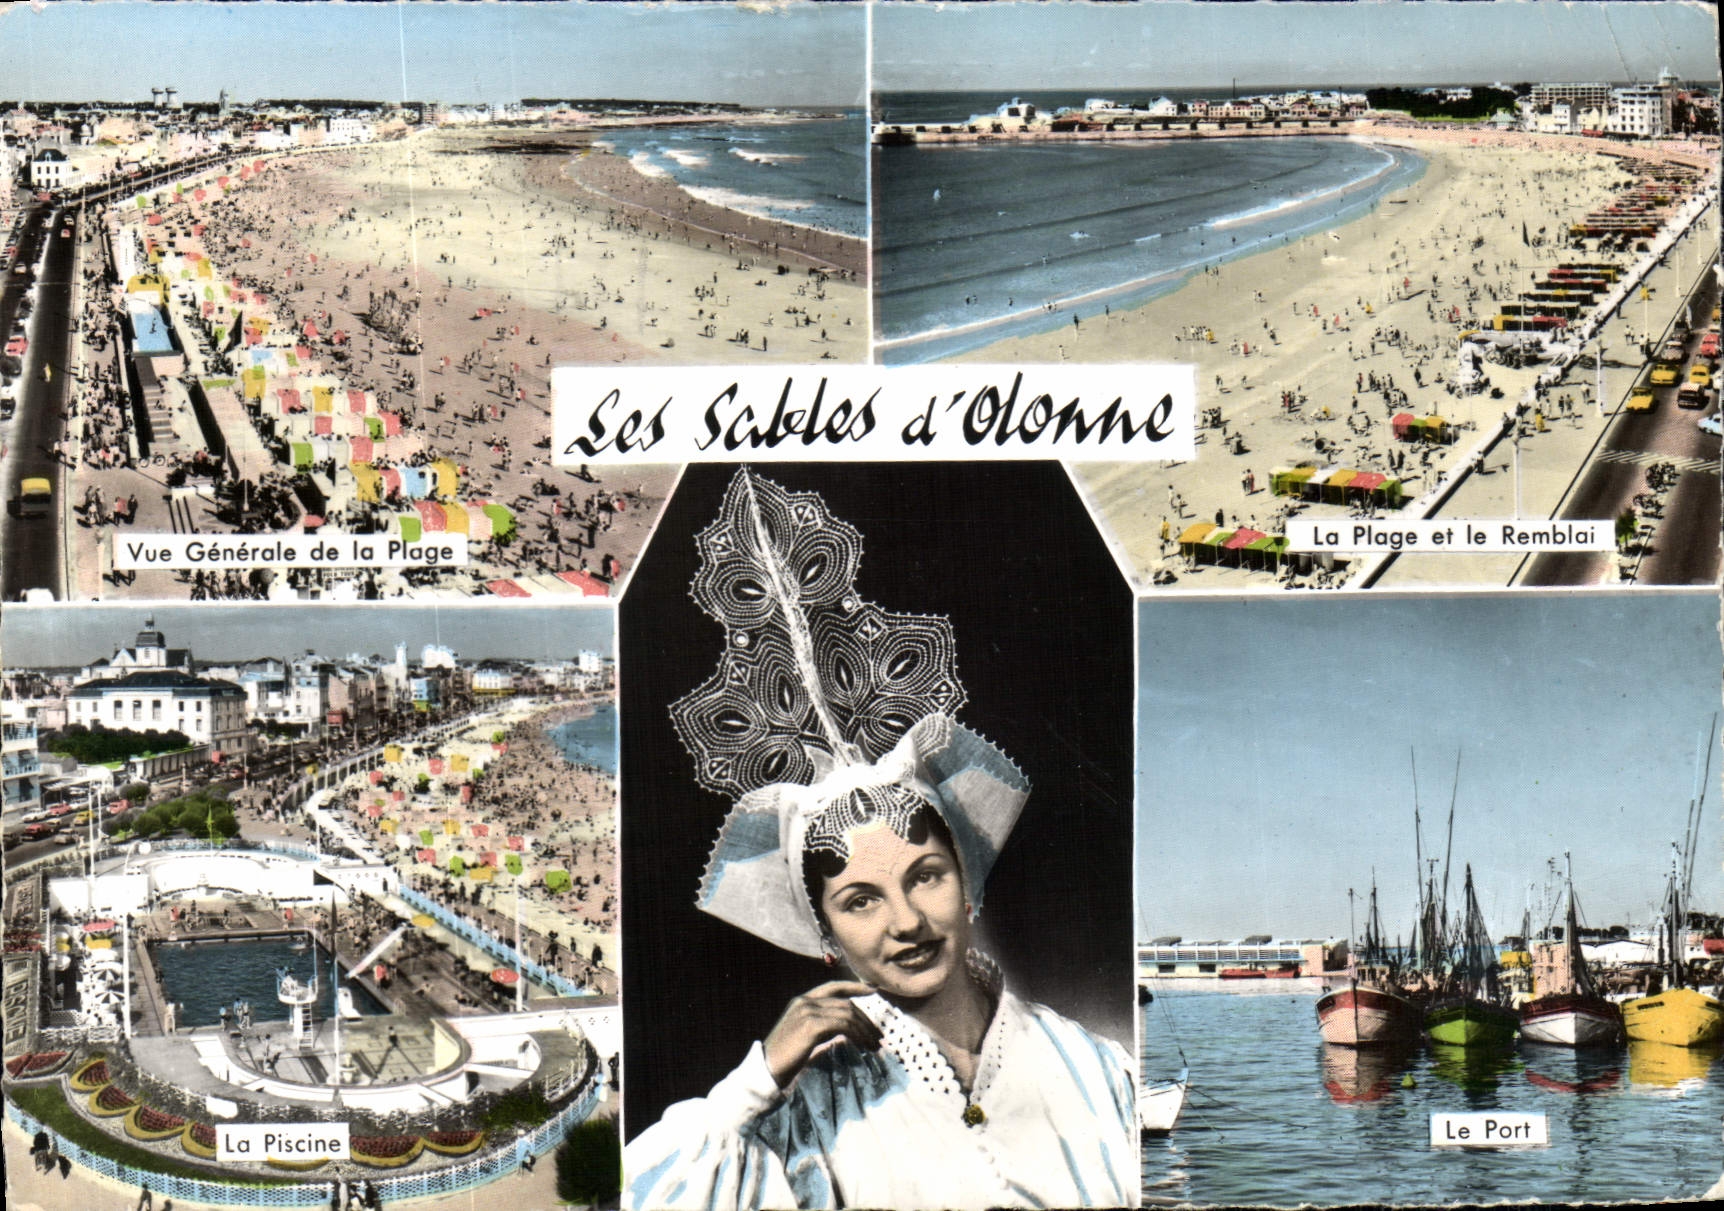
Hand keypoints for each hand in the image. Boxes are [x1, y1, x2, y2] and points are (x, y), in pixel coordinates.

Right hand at [762, 981, 880, 1087]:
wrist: (767, 1069)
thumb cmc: (786, 1058)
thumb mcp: (805, 1036)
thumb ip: (823, 1026)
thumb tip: (847, 1028)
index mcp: (802, 1000)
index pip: (833, 986)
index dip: (855, 986)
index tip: (873, 989)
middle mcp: (805, 1001)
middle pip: (845, 1002)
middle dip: (865, 1019)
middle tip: (877, 1036)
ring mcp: (807, 1011)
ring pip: (847, 1013)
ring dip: (864, 1030)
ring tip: (873, 1045)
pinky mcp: (811, 1025)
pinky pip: (843, 1025)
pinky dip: (857, 1034)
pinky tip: (863, 1045)